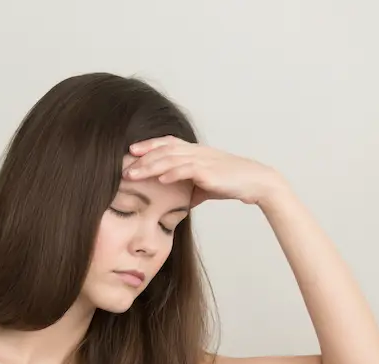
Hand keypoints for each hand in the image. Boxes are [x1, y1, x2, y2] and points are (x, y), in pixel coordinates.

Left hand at [125, 136, 287, 207]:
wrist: (255, 181)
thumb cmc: (230, 182)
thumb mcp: (205, 185)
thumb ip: (189, 189)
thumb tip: (177, 204)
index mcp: (194, 151)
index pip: (166, 144)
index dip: (148, 146)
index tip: (130, 152)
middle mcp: (196, 152)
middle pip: (162, 151)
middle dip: (141, 159)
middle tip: (123, 168)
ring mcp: (202, 160)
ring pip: (170, 159)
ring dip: (149, 166)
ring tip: (133, 175)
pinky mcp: (208, 171)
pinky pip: (186, 169)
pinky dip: (171, 174)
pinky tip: (159, 179)